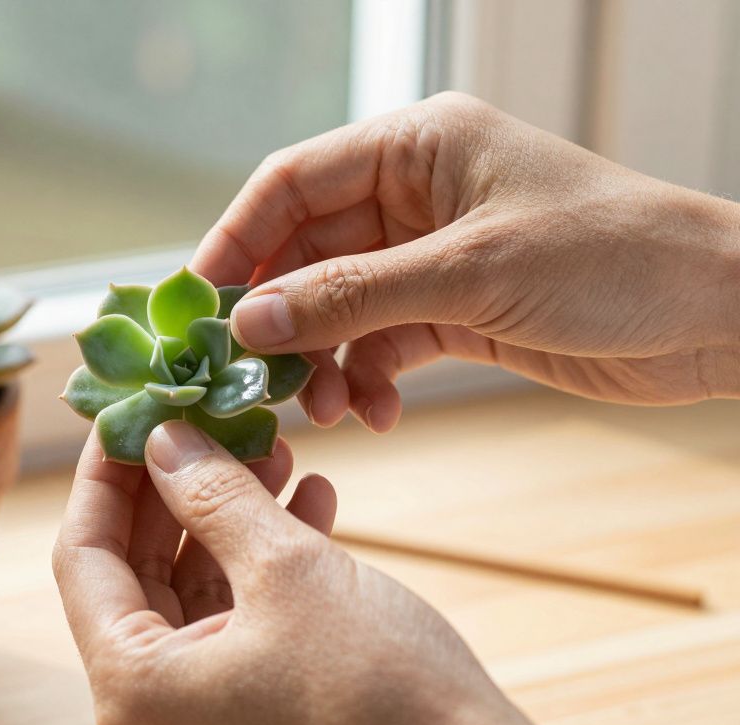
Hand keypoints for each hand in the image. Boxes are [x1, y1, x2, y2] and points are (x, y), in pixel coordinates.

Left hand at [53, 421, 536, 724]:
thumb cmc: (383, 693)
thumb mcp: (288, 572)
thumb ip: (214, 497)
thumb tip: (163, 438)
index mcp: (132, 687)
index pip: (81, 556)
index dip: (102, 475)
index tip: (130, 410)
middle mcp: (152, 708)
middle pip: (135, 568)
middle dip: (176, 486)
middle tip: (207, 419)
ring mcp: (203, 710)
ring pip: (193, 585)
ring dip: (230, 513)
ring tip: (273, 450)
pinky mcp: (254, 706)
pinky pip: (237, 616)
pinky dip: (265, 559)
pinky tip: (312, 499)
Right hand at [192, 92, 739, 431]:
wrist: (718, 314)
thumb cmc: (612, 257)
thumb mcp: (470, 273)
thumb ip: (352, 295)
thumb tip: (252, 320)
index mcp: (415, 147)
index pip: (292, 183)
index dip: (237, 240)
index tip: (200, 305)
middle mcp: (414, 197)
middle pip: (306, 251)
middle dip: (280, 316)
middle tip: (249, 375)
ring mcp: (431, 257)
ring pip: (337, 307)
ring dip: (321, 360)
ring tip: (323, 410)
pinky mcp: (454, 312)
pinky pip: (379, 344)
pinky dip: (367, 380)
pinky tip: (375, 413)